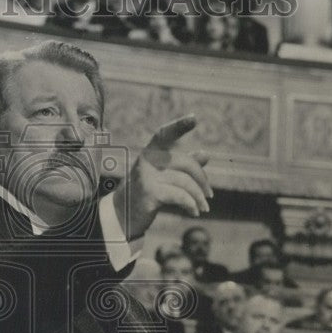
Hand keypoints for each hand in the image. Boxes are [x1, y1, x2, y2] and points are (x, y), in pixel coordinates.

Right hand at [112, 114, 211, 239]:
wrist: (121, 214)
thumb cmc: (145, 191)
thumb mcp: (163, 175)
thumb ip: (184, 164)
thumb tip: (206, 155)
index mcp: (150, 152)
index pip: (164, 134)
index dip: (179, 126)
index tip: (194, 118)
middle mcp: (147, 160)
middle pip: (186, 163)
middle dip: (202, 180)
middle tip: (210, 195)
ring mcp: (147, 176)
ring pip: (185, 182)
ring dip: (198, 197)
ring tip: (203, 207)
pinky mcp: (150, 193)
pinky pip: (180, 196)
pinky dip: (191, 205)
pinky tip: (194, 212)